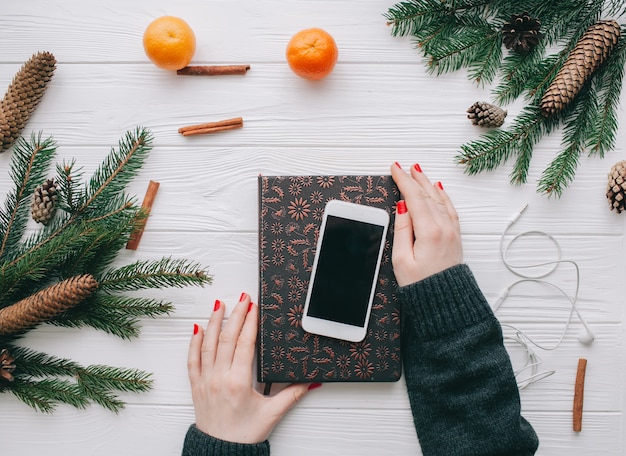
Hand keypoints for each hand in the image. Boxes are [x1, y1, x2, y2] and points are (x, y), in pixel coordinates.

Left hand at [188, 293, 317, 443]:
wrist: (221, 451)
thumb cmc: (245, 434)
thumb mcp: (272, 413)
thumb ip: (293, 394)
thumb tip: (312, 381)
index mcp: (238, 382)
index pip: (244, 343)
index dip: (249, 322)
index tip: (254, 307)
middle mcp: (219, 377)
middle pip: (227, 338)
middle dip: (235, 314)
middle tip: (242, 298)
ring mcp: (205, 380)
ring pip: (208, 344)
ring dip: (214, 322)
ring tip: (220, 304)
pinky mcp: (196, 385)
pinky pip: (192, 359)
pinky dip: (195, 342)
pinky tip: (199, 329)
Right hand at [390, 163, 462, 285]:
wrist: (446, 301)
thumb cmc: (421, 286)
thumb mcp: (402, 260)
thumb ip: (402, 230)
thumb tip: (402, 207)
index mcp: (429, 231)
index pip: (414, 198)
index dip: (403, 181)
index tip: (395, 168)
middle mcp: (444, 228)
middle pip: (428, 195)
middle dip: (414, 178)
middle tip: (404, 166)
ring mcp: (452, 231)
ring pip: (440, 199)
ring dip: (428, 184)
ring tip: (419, 172)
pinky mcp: (455, 237)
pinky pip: (450, 209)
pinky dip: (443, 196)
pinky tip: (439, 190)